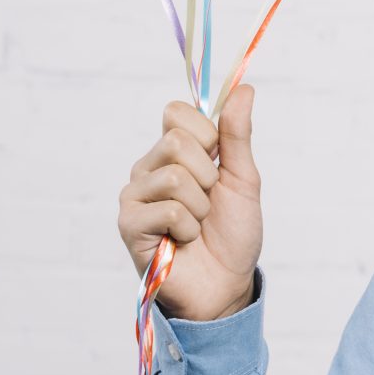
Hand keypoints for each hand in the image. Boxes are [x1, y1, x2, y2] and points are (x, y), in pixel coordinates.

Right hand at [117, 85, 262, 324]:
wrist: (226, 285)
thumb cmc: (232, 234)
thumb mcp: (243, 179)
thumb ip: (237, 135)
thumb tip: (245, 88)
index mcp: (172, 153)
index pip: (176, 112)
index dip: (208, 134)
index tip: (218, 163)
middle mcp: (147, 169)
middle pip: (176, 141)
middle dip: (208, 175)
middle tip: (208, 201)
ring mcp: (134, 196)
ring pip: (174, 176)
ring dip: (201, 206)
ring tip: (196, 225)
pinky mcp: (128, 225)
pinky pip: (168, 209)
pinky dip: (188, 228)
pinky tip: (182, 242)